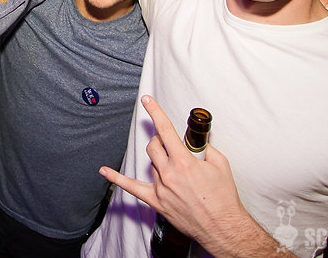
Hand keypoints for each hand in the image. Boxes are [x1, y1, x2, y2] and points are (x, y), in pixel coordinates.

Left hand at [100, 96, 266, 255]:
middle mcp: (169, 174)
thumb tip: (198, 141)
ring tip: (174, 166)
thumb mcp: (221, 164)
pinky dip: (116, 179)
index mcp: (184, 162)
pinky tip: (104, 171)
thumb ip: (206, 148)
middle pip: (154, 145)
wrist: (222, 227)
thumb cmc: (223, 198)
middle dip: (161, 140)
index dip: (156, 112)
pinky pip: (132, 188)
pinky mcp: (156, 201)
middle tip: (172, 143)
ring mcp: (161, 188)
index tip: (147, 101)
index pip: (166, 130)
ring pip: (151, 163)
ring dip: (160, 159)